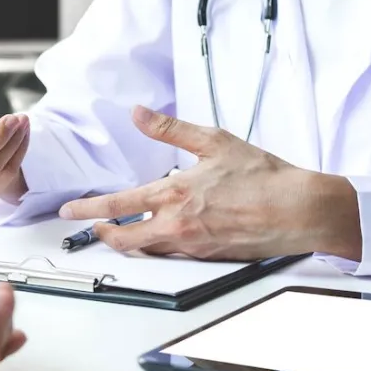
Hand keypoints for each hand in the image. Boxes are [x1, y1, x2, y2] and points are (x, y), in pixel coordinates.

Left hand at [59, 107, 361, 260]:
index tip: (70, 211)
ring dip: (130, 241)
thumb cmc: (264, 176)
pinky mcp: (209, 258)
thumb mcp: (214, 141)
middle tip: (91, 229)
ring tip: (120, 231)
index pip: (118, 205)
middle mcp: (178, 224)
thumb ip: (171, 128)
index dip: (88, 209)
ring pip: (148, 250)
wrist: (300, 210)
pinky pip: (173, 255)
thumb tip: (139, 113)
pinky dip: (160, 246)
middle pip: (124, 239)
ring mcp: (193, 246)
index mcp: (175, 193)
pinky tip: (160, 235)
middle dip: (102, 235)